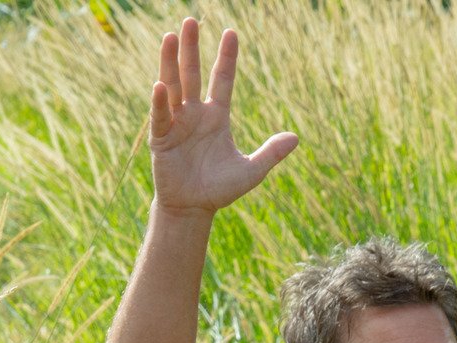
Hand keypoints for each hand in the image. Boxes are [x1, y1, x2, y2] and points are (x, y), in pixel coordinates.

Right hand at [148, 18, 296, 218]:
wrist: (194, 207)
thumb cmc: (221, 188)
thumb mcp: (253, 170)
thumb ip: (271, 153)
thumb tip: (296, 137)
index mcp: (217, 117)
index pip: (222, 80)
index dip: (227, 57)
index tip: (231, 32)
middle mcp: (195, 113)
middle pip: (193, 74)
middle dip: (191, 48)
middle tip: (191, 20)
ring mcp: (177, 122)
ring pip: (173, 86)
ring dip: (171, 62)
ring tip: (170, 36)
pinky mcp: (162, 137)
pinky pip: (161, 114)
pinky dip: (160, 100)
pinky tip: (161, 84)